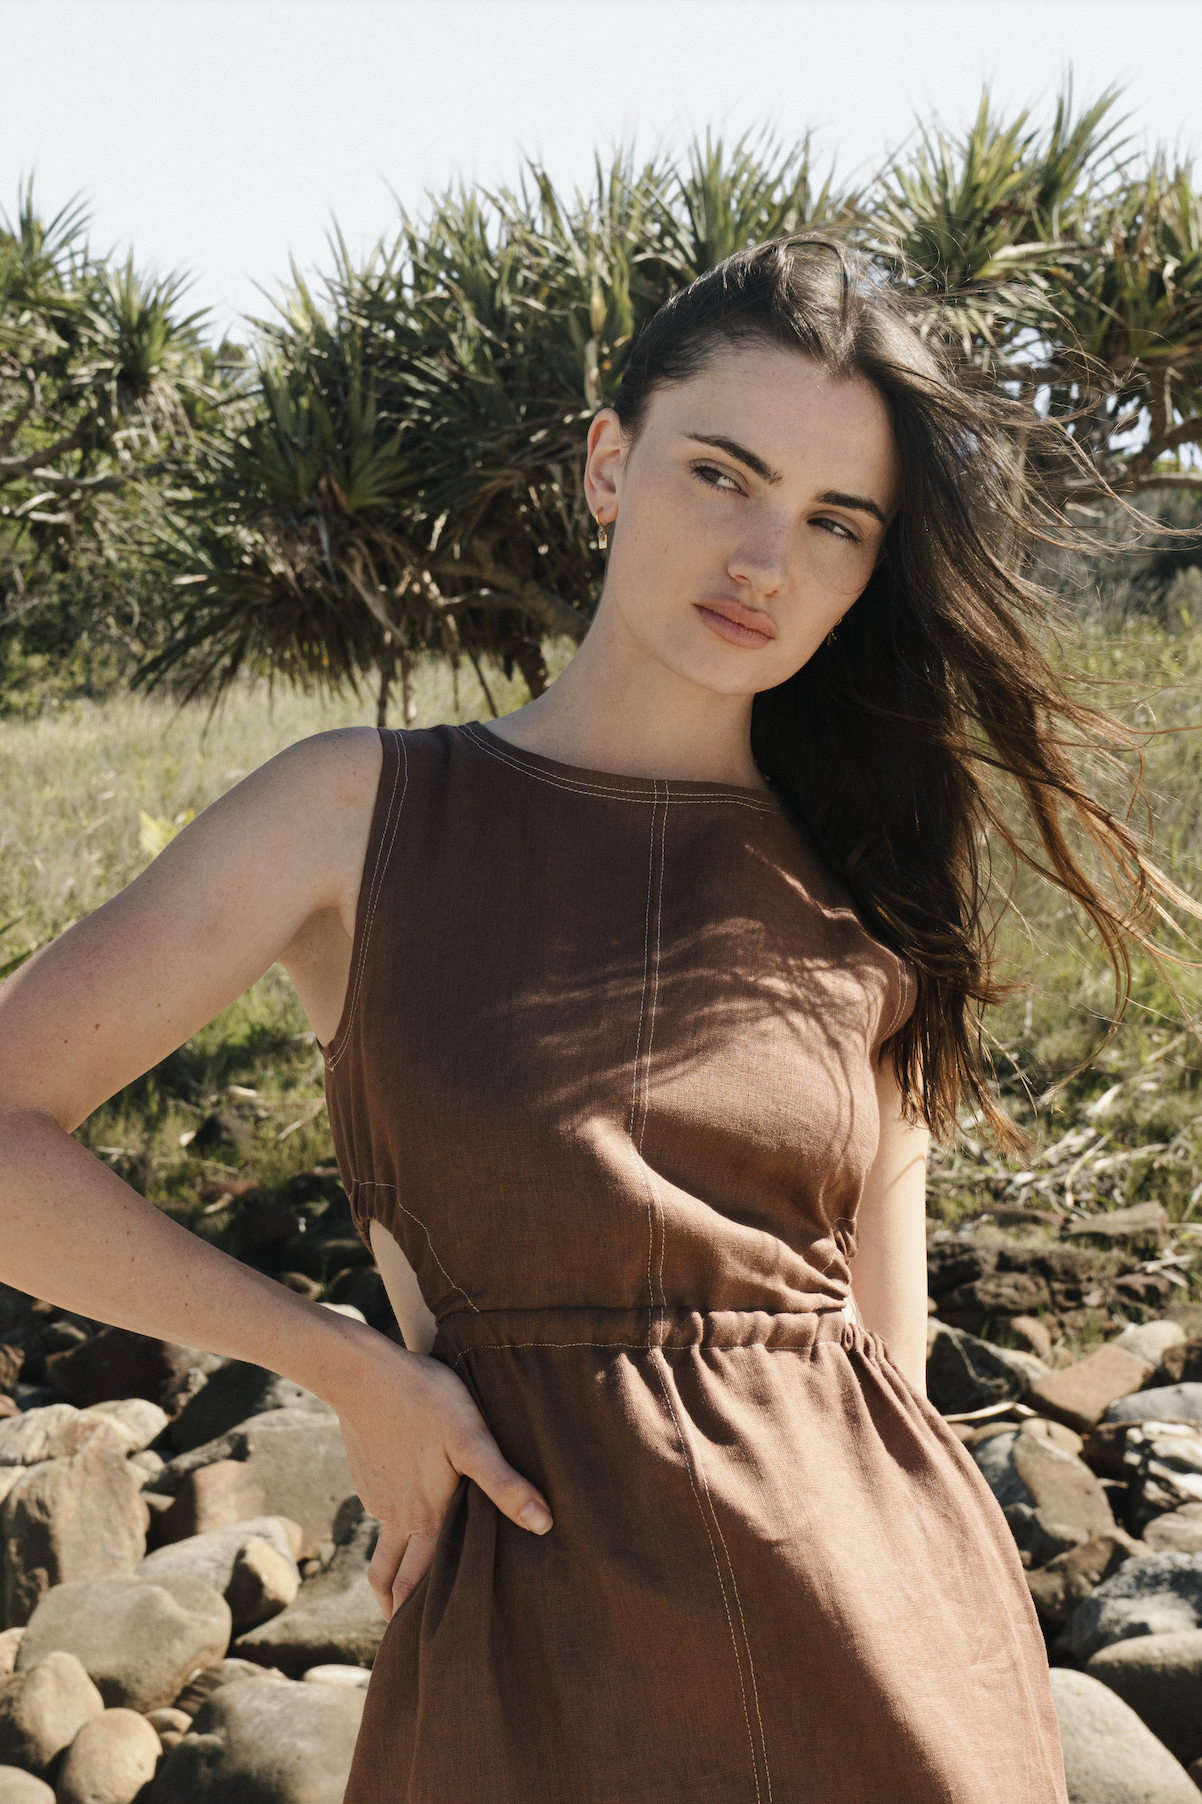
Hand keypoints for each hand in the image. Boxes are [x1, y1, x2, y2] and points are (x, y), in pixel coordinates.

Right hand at [333, 1335, 552, 1620]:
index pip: (419, 1587)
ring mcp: (377, 1497)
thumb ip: (504, 1483)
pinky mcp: (367, 1475)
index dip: (420, 1622)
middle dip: (399, 1614)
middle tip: (408, 1644)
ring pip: (383, 1551)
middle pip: (392, 1581)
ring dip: (391, 1578)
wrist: (362, 1372)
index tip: (424, 1655)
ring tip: (402, 1596)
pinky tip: (408, 1515)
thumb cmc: (425, 1400)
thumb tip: (543, 1524)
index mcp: (425, 1517)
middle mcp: (396, 1517)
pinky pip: (380, 1515)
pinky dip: (391, 1530)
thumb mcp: (472, 1437)